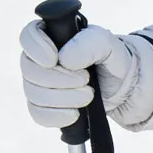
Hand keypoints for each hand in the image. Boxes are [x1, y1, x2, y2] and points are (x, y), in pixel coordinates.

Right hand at [19, 20, 152, 129]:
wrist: (124, 86)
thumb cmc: (111, 58)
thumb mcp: (107, 44)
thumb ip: (88, 43)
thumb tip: (64, 59)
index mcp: (50, 37)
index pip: (28, 36)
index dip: (36, 48)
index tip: (54, 59)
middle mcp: (39, 60)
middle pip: (29, 70)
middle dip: (59, 78)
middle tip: (86, 79)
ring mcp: (39, 84)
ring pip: (33, 94)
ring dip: (62, 98)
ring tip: (89, 95)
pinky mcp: (45, 107)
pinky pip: (38, 114)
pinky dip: (57, 115)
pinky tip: (75, 113)